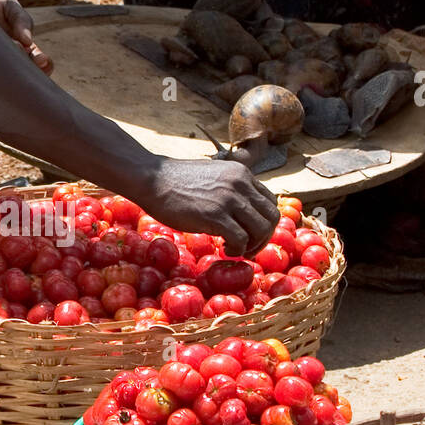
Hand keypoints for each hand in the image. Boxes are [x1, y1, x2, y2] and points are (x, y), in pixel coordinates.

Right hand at [142, 158, 279, 257]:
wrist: (152, 179)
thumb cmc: (177, 181)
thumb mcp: (213, 176)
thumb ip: (230, 188)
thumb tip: (239, 209)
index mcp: (242, 174)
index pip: (270, 201)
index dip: (264, 221)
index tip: (250, 232)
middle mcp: (241, 184)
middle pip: (272, 217)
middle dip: (263, 237)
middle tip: (247, 248)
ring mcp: (229, 199)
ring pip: (261, 230)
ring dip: (252, 246)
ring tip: (234, 249)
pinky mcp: (215, 216)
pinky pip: (241, 240)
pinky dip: (237, 250)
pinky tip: (224, 250)